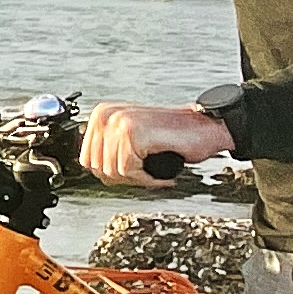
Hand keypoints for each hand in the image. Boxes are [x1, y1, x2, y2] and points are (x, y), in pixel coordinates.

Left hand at [84, 102, 228, 185]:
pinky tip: (161, 174)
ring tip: (154, 171)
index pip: (86, 159)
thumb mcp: (132, 137)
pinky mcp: (133, 134)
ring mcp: (119, 123)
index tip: (131, 172)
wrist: (206, 128)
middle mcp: (106, 115)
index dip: (109, 173)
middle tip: (144, 175)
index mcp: (102, 114)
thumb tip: (91, 168)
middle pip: (97, 168)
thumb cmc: (175, 135)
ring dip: (136, 179)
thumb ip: (108, 148)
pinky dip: (146, 178)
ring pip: (112, 171)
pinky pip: (128, 171)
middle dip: (122, 178)